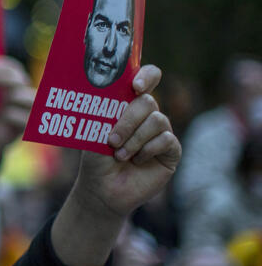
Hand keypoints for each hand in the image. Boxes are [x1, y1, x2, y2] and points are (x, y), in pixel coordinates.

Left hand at [0, 56, 34, 169]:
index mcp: (10, 85)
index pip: (14, 69)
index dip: (6, 65)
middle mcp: (20, 95)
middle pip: (22, 79)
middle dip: (7, 77)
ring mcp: (23, 111)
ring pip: (32, 99)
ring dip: (19, 95)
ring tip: (6, 98)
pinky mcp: (23, 128)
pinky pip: (27, 120)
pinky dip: (16, 116)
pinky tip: (5, 116)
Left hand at [75, 65, 181, 218]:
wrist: (102, 189)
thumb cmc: (96, 158)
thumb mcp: (94, 133)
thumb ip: (104, 113)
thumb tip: (109, 94)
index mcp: (129, 105)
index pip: (147, 79)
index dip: (146, 76)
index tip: (136, 86)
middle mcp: (148, 115)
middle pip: (148, 102)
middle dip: (128, 120)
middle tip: (110, 140)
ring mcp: (161, 133)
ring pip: (158, 121)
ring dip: (135, 139)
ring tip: (119, 155)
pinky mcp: (171, 151)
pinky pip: (167, 140)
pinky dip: (148, 150)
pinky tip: (137, 160)